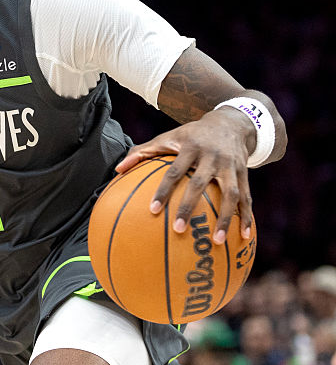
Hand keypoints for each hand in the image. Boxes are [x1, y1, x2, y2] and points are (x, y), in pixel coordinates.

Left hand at [115, 108, 254, 243]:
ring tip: (217, 242)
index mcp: (190, 147)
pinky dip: (246, 217)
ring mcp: (231, 165)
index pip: (173, 171)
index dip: (163, 190)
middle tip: (178, 229)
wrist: (231, 122)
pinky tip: (243, 236)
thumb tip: (117, 169)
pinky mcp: (245, 173)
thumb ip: (142, 152)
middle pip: (199, 184)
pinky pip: (247, 198)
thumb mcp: (168, 137)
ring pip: (231, 194)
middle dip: (189, 207)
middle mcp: (212, 156)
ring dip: (226, 218)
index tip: (152, 210)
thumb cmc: (191, 135)